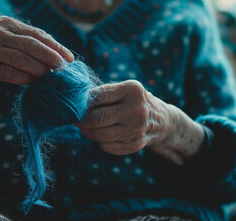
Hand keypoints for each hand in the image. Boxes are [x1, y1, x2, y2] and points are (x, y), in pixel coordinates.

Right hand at [0, 16, 74, 125]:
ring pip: (20, 58)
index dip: (55, 46)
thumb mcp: (5, 40)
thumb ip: (26, 43)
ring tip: (50, 78)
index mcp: (6, 23)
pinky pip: (7, 72)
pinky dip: (23, 78)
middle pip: (30, 44)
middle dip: (50, 57)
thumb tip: (57, 53)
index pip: (36, 33)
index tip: (69, 58)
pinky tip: (33, 83)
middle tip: (64, 69)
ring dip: (38, 69)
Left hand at [76, 80, 204, 163]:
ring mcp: (137, 129)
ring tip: (85, 126)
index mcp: (132, 90)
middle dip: (81, 120)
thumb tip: (75, 104)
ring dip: (87, 132)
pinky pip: (106, 146)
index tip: (74, 105)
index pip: (97, 97)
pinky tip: (103, 133)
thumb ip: (102, 94)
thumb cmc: (134, 102)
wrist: (161, 121)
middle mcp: (137, 110)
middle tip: (75, 119)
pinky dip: (100, 141)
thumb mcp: (125, 90)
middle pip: (96, 119)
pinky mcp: (135, 145)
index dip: (81, 103)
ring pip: (99, 135)